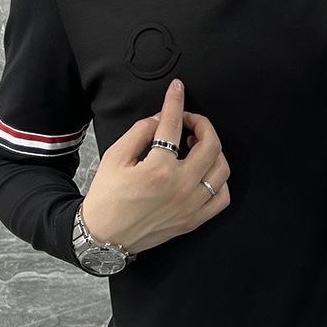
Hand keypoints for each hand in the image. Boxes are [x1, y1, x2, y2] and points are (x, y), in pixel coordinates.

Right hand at [81, 78, 230, 254]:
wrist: (104, 236)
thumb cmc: (107, 197)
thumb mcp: (115, 156)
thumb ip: (140, 132)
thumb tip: (161, 118)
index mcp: (159, 170)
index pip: (173, 126)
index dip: (176, 102)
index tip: (178, 89)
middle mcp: (181, 187)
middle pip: (210, 145)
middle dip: (201, 124)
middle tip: (188, 121)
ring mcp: (191, 206)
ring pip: (221, 169)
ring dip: (213, 150)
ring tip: (196, 145)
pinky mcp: (194, 220)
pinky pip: (222, 197)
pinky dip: (219, 180)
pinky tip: (205, 172)